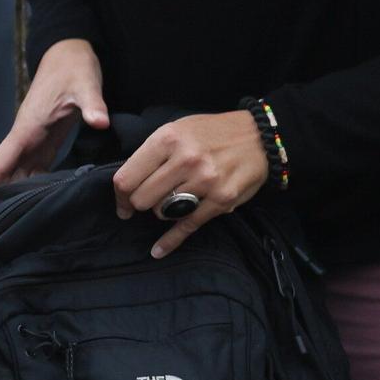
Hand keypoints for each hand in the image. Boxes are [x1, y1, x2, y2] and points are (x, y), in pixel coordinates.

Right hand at [0, 39, 107, 194]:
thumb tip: (99, 122)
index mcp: (28, 127)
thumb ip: (92, 104)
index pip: (1, 160)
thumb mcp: (85, 83)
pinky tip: (31, 203)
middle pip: (4, 172)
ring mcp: (33, 140)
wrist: (69, 53)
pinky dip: (28, 185)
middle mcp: (25, 137)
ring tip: (4, 223)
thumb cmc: (74, 67)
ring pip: (16, 172)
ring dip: (9, 193)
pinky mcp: (45, 140)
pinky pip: (32, 168)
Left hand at [113, 111, 268, 258]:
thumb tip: (128, 183)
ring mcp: (205, 181)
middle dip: (139, 204)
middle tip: (143, 204)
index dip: (120, 196)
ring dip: (162, 210)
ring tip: (171, 200)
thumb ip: (152, 153)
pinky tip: (158, 250)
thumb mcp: (176, 129)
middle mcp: (185, 160)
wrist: (259, 137)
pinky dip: (170, 241)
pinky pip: (188, 225)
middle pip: (141, 199)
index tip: (122, 204)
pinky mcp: (222, 199)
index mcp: (167, 139)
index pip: (127, 178)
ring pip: (162, 212)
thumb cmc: (211, 133)